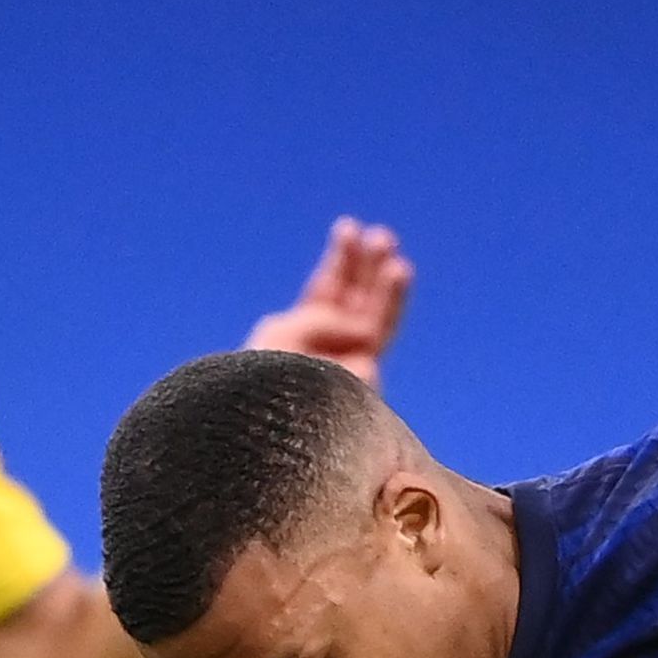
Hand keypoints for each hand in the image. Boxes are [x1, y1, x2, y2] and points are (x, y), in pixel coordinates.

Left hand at [246, 218, 413, 383]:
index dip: (340, 260)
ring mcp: (350, 366)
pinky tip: (373, 318)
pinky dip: (385, 317)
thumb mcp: (280, 334)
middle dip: (370, 268)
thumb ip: (321, 320)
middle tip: (383, 237)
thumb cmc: (259, 383)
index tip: (348, 228)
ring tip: (397, 262)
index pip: (327, 290)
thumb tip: (365, 337)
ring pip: (377, 319)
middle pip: (357, 300)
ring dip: (389, 290)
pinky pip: (375, 344)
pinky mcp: (364, 383)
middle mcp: (329, 347)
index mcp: (302, 331)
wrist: (266, 428)